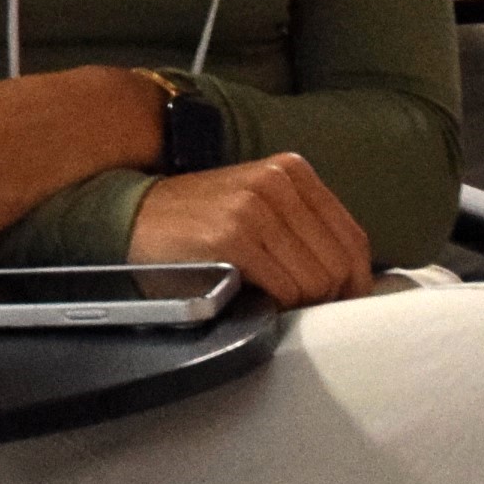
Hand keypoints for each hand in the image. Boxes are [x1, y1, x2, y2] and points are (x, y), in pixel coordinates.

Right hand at [126, 153, 372, 307]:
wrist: (128, 218)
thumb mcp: (257, 206)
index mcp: (291, 170)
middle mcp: (276, 182)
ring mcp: (253, 208)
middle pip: (339, 263)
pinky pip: (283, 288)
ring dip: (299, 304)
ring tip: (274, 304)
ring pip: (316, 280)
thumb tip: (350, 279)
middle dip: (327, 297)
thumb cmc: (195, 224)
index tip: (341, 304)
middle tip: (304, 312)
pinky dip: (276, 305)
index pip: (353, 238)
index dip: (356, 281)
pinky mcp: (231, 237)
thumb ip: (302, 227)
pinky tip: (254, 300)